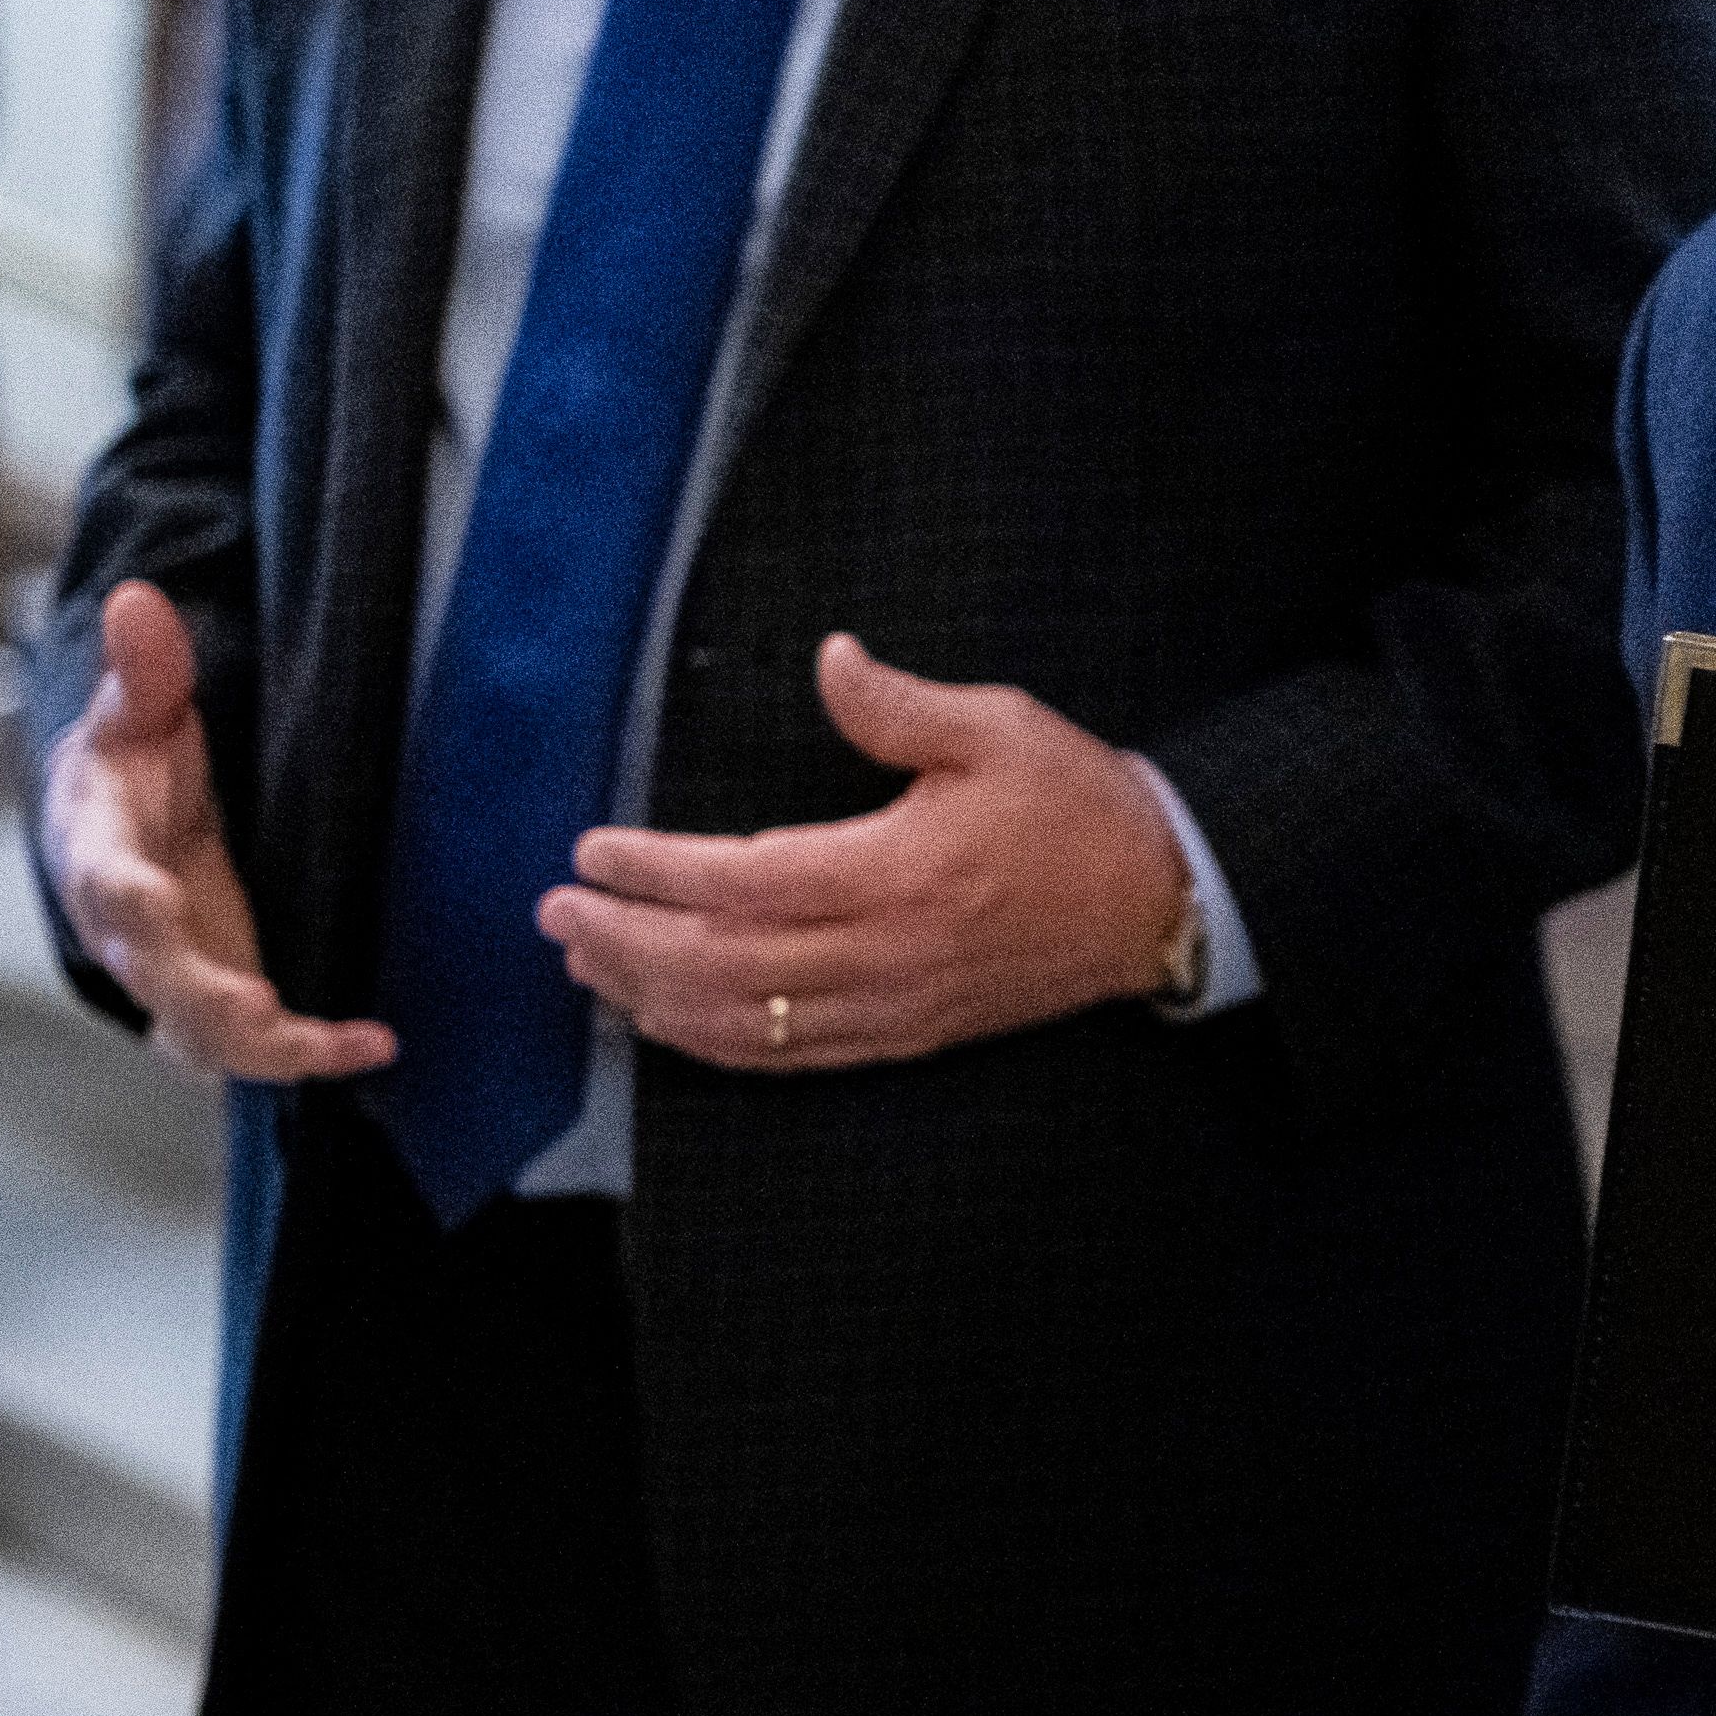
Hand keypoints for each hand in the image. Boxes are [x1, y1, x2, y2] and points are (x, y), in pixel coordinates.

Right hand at [39, 581, 395, 1081]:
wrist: (123, 826)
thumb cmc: (131, 767)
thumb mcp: (136, 711)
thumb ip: (144, 668)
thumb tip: (138, 600)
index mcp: (100, 854)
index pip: (102, 879)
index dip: (122, 896)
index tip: (150, 900)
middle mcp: (130, 931)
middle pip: (154, 976)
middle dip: (200, 995)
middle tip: (256, 1005)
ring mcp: (172, 974)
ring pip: (199, 1032)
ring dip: (262, 1047)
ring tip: (338, 1044)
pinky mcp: (217, 997)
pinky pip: (252, 1044)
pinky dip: (308, 1053)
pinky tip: (374, 1047)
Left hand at [540, 635, 1190, 1071]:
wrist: (1158, 898)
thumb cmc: (1078, 806)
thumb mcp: (999, 727)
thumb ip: (899, 704)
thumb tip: (829, 660)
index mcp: (900, 871)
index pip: (743, 881)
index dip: (655, 873)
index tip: (594, 851)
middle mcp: (887, 951)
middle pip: (721, 965)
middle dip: (624, 941)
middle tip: (557, 914)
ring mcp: (894, 1004)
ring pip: (743, 1022)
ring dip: (652, 997)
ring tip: (590, 964)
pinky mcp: (907, 1034)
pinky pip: (789, 1056)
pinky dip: (713, 1042)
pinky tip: (670, 1019)